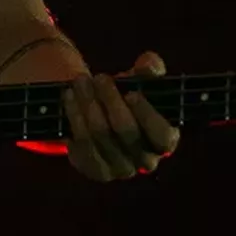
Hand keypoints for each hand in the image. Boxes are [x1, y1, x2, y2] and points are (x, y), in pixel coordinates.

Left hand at [63, 52, 179, 180]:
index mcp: (165, 140)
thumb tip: (148, 65)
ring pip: (100, 136)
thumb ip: (150, 68)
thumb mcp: (142, 79)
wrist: (104, 113)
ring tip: (80, 82)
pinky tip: (70, 98)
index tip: (131, 93)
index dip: (147, 116)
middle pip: (126, 131)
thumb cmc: (130, 95)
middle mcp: (146, 160)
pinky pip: (82, 145)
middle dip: (110, 100)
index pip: (162, 137)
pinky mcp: (96, 170)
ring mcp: (120, 169)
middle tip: (100, 78)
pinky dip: (74, 118)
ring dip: (88, 104)